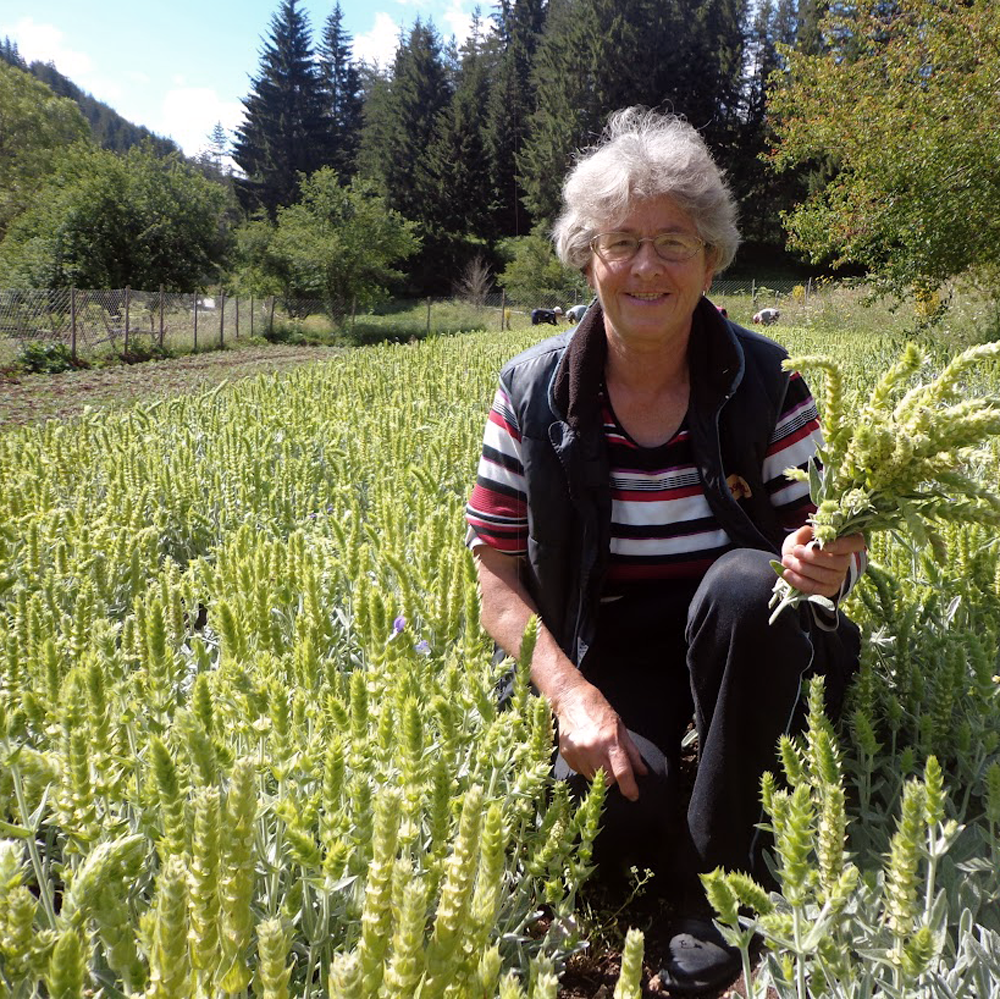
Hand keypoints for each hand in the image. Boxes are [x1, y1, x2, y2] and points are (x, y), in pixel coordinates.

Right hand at [553, 680, 647, 800]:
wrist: (571, 699)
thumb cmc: (598, 710)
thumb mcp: (620, 728)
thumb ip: (632, 752)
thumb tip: (641, 772)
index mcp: (609, 741)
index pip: (622, 773)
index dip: (630, 788)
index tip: (633, 795)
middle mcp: (592, 749)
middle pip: (607, 780)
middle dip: (613, 777)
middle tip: (613, 764)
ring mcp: (577, 753)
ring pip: (592, 778)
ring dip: (599, 772)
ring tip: (597, 754)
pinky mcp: (566, 755)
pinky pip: (580, 771)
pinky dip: (586, 766)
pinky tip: (586, 752)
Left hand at [780, 525, 865, 598]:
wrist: (793, 562)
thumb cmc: (801, 545)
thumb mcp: (801, 535)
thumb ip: (805, 533)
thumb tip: (809, 533)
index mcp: (844, 543)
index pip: (856, 543)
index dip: (843, 545)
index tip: (823, 545)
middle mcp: (845, 561)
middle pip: (839, 563)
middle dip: (814, 557)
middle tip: (796, 551)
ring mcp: (838, 577)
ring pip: (827, 576)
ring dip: (803, 569)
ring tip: (787, 560)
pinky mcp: (828, 590)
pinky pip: (816, 588)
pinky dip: (799, 581)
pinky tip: (787, 573)